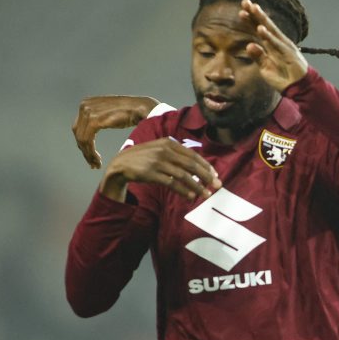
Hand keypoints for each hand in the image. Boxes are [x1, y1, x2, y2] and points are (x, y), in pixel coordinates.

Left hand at [72, 95, 158, 168]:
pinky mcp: (94, 120)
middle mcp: (84, 106)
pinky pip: (87, 140)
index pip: (78, 127)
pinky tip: (98, 160)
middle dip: (85, 151)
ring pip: (82, 139)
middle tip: (93, 164)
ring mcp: (88, 112)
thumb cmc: (129, 113)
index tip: (90, 156)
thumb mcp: (107, 115)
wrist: (139, 108)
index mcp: (86, 103)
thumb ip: (97, 120)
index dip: (82, 144)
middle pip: (78, 134)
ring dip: (88, 154)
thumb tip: (89, 136)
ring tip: (96, 164)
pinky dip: (91, 152)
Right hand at [100, 138, 220, 202]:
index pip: (193, 155)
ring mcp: (158, 162)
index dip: (206, 166)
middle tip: (217, 186)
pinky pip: (172, 183)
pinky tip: (191, 196)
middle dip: (206, 176)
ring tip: (206, 195)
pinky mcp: (151, 173)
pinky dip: (183, 190)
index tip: (215, 175)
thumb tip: (197, 168)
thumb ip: (176, 155)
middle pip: (191, 165)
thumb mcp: (159, 150)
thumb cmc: (144, 159)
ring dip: (197, 186)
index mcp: (169, 143)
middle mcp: (165, 150)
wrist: (121, 164)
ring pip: (184, 176)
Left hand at [239, 0, 307, 91]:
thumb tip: (249, 45)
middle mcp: (278, 42)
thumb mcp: (266, 67)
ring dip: (261, 19)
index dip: (251, 20)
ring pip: (270, 30)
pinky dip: (268, 36)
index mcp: (272, 45)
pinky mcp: (288, 53)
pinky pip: (276, 44)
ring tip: (253, 8)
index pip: (260, 29)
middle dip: (255, 13)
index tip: (242, 10)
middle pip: (265, 25)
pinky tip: (261, 28)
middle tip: (245, 1)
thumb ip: (258, 56)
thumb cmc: (283, 77)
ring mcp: (284, 46)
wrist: (299, 88)